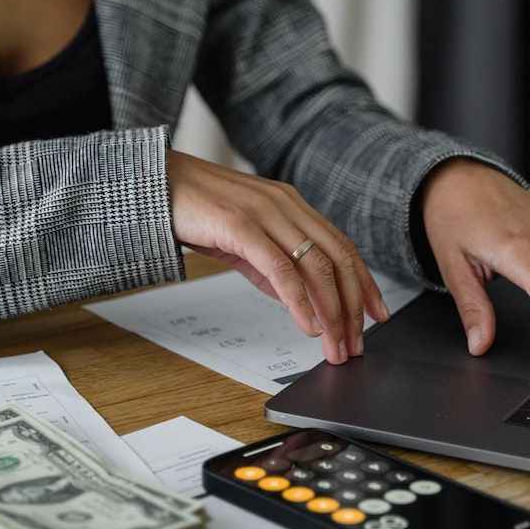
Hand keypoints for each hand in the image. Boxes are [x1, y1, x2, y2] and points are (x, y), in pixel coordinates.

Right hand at [167, 150, 389, 364]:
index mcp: (291, 205)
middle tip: (358, 342)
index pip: (341, 246)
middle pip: (337, 258)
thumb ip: (271, 266)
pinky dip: (299, 301)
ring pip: (315, 265)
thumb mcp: (243, 240)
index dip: (364, 283)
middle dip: (353, 305)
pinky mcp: (241, 226)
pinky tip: (307, 325)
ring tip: (335, 344)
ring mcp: (265, 213)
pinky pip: (281, 268)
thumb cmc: (194, 209)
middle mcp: (286, 205)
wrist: (152, 185)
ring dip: (332, 311)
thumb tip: (297, 300)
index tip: (377, 314)